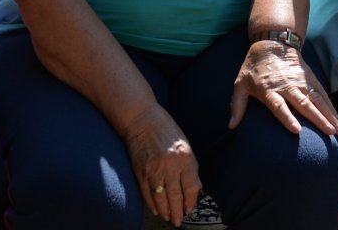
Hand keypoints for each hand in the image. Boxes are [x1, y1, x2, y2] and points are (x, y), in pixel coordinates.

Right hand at [121, 104, 199, 226]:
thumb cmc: (166, 130)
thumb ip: (191, 168)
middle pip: (176, 197)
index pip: (191, 188)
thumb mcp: (185, 145)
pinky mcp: (140, 171)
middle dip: (178, 212)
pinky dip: (151, 204)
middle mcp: (170, 165)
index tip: (189, 209)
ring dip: (165, 211)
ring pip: (161, 199)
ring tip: (168, 218)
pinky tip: (156, 210)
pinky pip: (147, 193)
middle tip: (178, 222)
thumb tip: (197, 189)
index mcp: (185, 158)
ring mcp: (154, 169)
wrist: (142, 119)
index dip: (191, 202)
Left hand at [229, 39, 337, 136]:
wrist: (271, 41)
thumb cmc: (253, 67)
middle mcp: (287, 86)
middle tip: (329, 133)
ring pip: (317, 99)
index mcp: (269, 89)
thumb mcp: (240, 83)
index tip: (297, 131)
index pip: (279, 106)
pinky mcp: (309, 78)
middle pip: (304, 104)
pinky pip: (322, 93)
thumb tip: (231, 127)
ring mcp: (300, 81)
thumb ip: (236, 105)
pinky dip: (331, 106)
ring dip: (329, 115)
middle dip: (318, 119)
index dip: (287, 118)